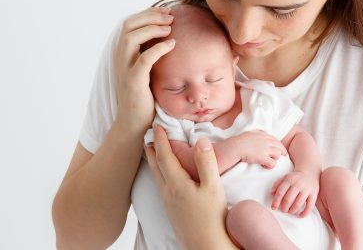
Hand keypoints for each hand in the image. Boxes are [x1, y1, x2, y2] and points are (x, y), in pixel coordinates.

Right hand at [114, 6, 174, 133]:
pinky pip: (144, 59)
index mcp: (122, 53)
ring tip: (170, 27)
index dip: (147, 14)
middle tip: (170, 16)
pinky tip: (172, 44)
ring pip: (132, 37)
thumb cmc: (144, 96)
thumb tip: (168, 39)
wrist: (134, 122)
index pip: (130, 24)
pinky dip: (158, 48)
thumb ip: (150, 55)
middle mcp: (120, 58)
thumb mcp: (146, 71)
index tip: (166, 12)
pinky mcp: (133, 81)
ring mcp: (124, 69)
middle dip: (150, 16)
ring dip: (152, 28)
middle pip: (128, 25)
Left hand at [145, 126, 235, 248]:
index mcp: (176, 184)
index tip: (157, 126)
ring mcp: (169, 202)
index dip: (161, 140)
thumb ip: (206, 163)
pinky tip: (164, 177)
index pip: (165, 156)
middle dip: (151, 149)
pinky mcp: (172, 210)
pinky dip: (159, 173)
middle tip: (147, 135)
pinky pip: (161, 185)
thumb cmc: (212, 219)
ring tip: (151, 152)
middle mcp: (168, 192)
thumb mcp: (213, 188)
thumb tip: (201, 141)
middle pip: (155, 166)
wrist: (206, 246)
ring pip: (156, 176)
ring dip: (153, 161)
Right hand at [230, 130, 287, 168]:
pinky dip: (270, 166)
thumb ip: (256, 134)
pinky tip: (265, 166)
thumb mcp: (250, 134)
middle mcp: (266, 141)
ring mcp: (265, 149)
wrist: (235, 146)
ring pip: (278, 154)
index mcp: (263, 135)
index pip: (275, 139)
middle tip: (284, 155)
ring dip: (275, 158)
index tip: (279, 148)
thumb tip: (258, 135)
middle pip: (279, 146)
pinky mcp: (263, 158)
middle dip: (283, 151)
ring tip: (270, 161)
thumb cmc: (239, 141)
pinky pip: (273, 163)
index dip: (278, 145)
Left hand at [270, 170, 318, 216]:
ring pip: (298, 203)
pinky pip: (310, 206)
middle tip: (283, 210)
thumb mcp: (285, 177)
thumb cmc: (295, 177)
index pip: (280, 192)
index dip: (276, 201)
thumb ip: (277, 184)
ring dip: (292, 210)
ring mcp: (306, 189)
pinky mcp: (314, 194)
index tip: (273, 207)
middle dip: (284, 207)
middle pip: (288, 199)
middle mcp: (298, 184)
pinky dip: (304, 213)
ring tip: (290, 211)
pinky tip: (300, 215)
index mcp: (289, 180)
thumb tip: (271, 193)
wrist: (310, 171)